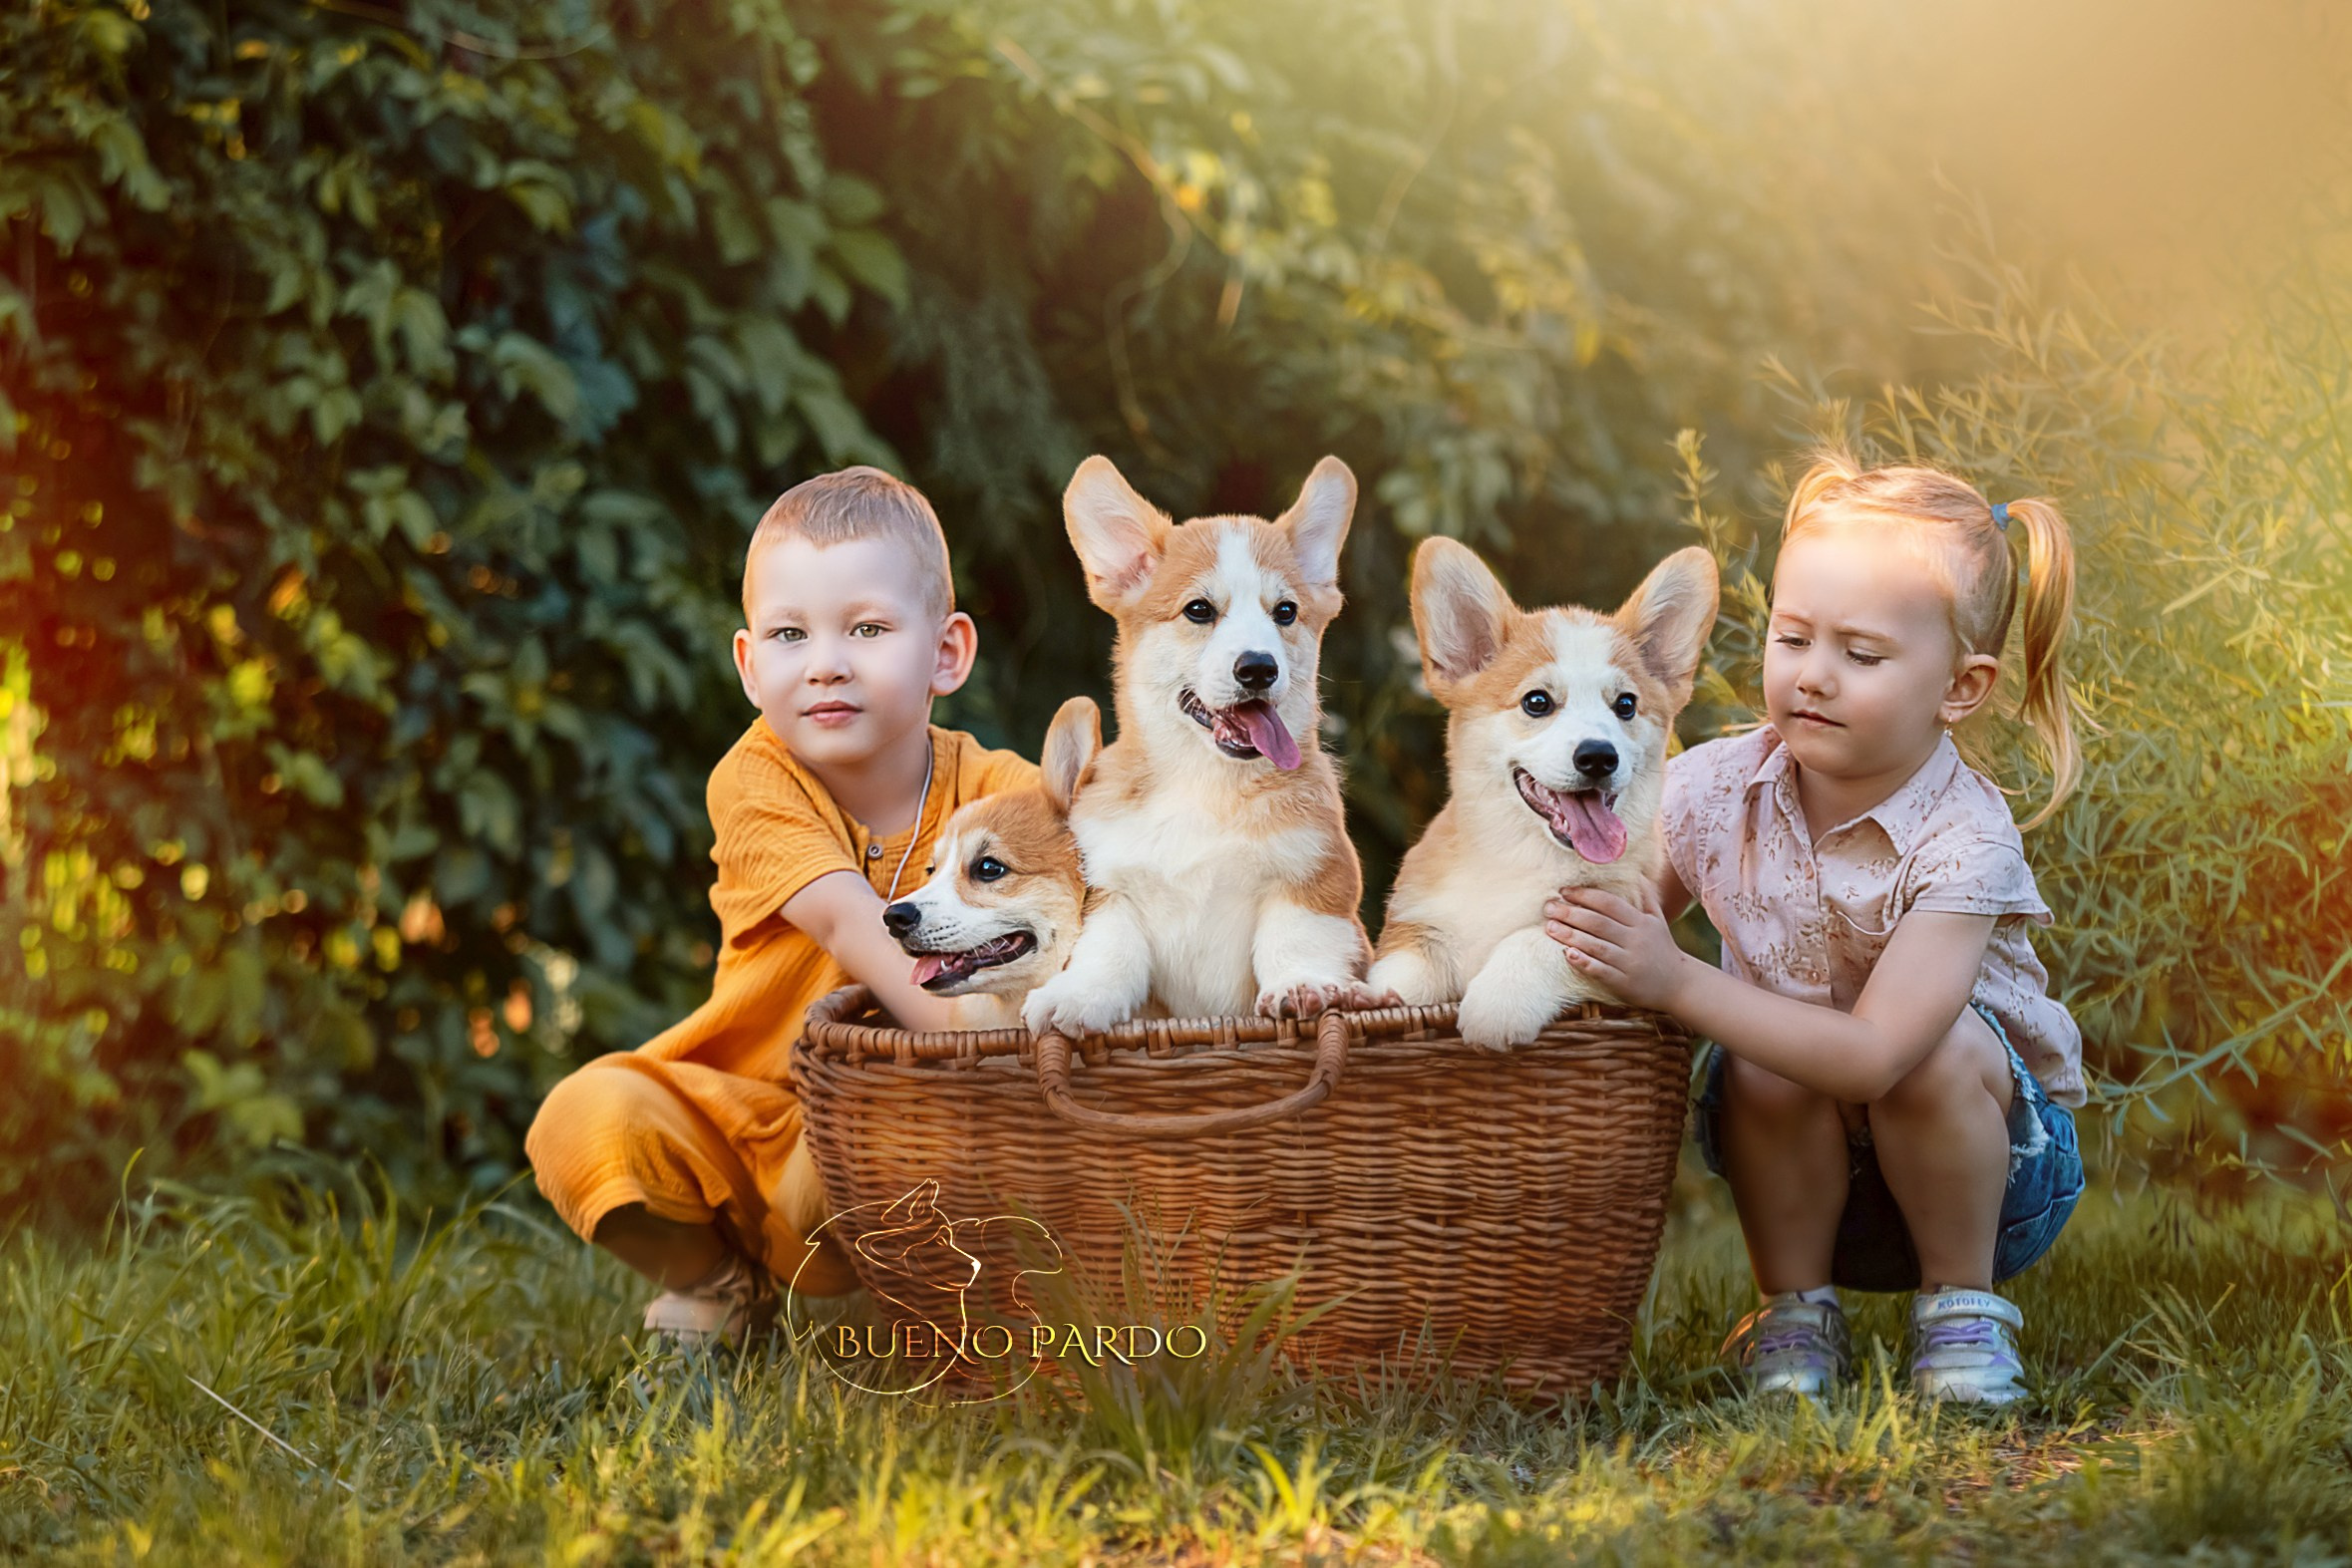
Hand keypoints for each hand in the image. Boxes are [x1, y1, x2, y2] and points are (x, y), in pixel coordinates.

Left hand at [1542, 883, 1690, 1011]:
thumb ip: (1647, 897)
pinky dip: (1583, 962)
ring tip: (1549, 928)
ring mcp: (1629, 962)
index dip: (1585, 896)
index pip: (1609, 904)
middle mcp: (1635, 940)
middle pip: (1598, 923)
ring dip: (1570, 936)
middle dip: (1571, 913)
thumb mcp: (1658, 921)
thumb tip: (1638, 874)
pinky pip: (1600, 970)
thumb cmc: (1662, 949)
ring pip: (1596, 946)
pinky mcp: (1623, 982)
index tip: (1564, 891)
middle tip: (1548, 908)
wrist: (1679, 985)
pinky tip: (1567, 954)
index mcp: (1641, 923)